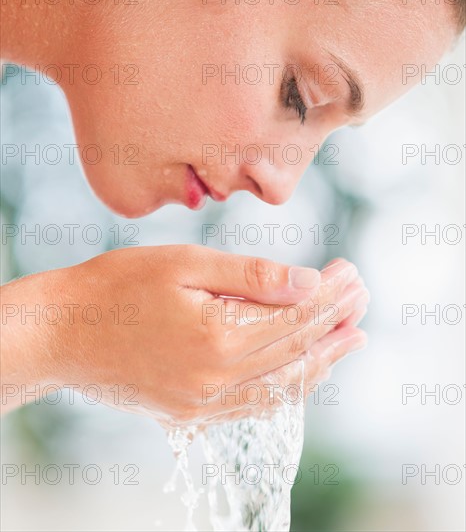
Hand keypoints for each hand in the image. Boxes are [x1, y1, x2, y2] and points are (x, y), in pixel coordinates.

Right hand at [1, 246, 367, 425]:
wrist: (63, 333)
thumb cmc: (116, 287)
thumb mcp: (184, 265)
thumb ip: (250, 276)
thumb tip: (308, 282)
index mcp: (217, 337)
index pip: (294, 317)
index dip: (328, 296)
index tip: (351, 274)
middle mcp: (216, 380)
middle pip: (295, 351)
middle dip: (333, 323)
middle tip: (361, 300)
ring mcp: (203, 403)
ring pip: (282, 386)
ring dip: (320, 359)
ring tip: (351, 338)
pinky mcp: (190, 412)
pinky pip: (253, 406)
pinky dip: (286, 387)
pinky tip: (302, 372)